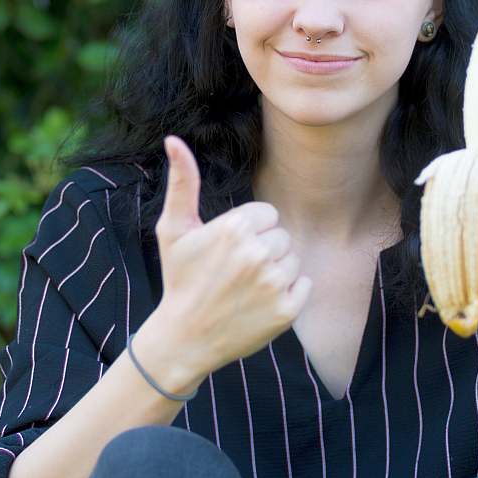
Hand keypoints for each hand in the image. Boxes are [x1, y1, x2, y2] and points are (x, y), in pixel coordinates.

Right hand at [153, 135, 311, 372]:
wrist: (184, 337)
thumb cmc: (179, 279)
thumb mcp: (174, 229)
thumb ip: (181, 182)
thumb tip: (173, 139)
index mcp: (235, 228)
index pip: (268, 215)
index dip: (249, 232)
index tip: (227, 251)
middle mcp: (257, 254)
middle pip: (281, 237)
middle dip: (263, 251)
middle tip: (234, 273)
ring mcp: (274, 284)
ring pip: (293, 261)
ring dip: (276, 273)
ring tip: (247, 288)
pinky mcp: (287, 311)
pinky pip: (304, 286)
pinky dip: (289, 295)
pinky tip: (261, 303)